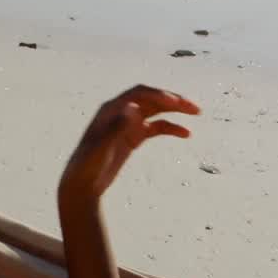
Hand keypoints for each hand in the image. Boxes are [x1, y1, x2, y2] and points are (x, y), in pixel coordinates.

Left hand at [59, 85, 199, 199]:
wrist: (82, 184)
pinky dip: (170, 128)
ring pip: (156, 111)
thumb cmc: (87, 165)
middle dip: (173, 101)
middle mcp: (120, 112)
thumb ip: (116, 127)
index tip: (176, 102)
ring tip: (195, 115)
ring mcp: (127, 124)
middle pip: (151, 99)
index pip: (139, 93)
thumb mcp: (101, 147)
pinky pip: (156, 128)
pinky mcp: (133, 137)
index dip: (159, 94)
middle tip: (195, 109)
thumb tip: (133, 107)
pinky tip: (185, 133)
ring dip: (175, 111)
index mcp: (111, 109)